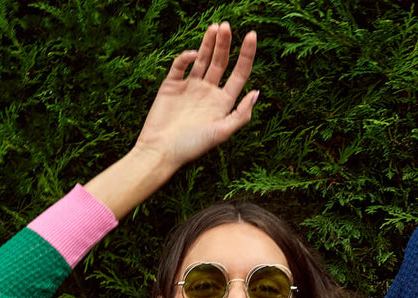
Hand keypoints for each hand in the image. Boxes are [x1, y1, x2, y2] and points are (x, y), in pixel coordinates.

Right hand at [133, 22, 257, 173]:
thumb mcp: (221, 133)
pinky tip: (193, 55)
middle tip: (226, 26)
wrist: (161, 150)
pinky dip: (186, 57)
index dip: (246, 55)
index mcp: (222, 103)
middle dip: (225, 43)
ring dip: (209, 43)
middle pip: (221, 62)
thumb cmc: (191, 147)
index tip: (251, 35)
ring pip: (202, 59)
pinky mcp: (172, 85)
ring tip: (216, 26)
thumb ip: (240, 115)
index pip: (239, 74)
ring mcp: (190, 87)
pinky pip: (181, 65)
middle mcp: (208, 93)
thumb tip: (257, 93)